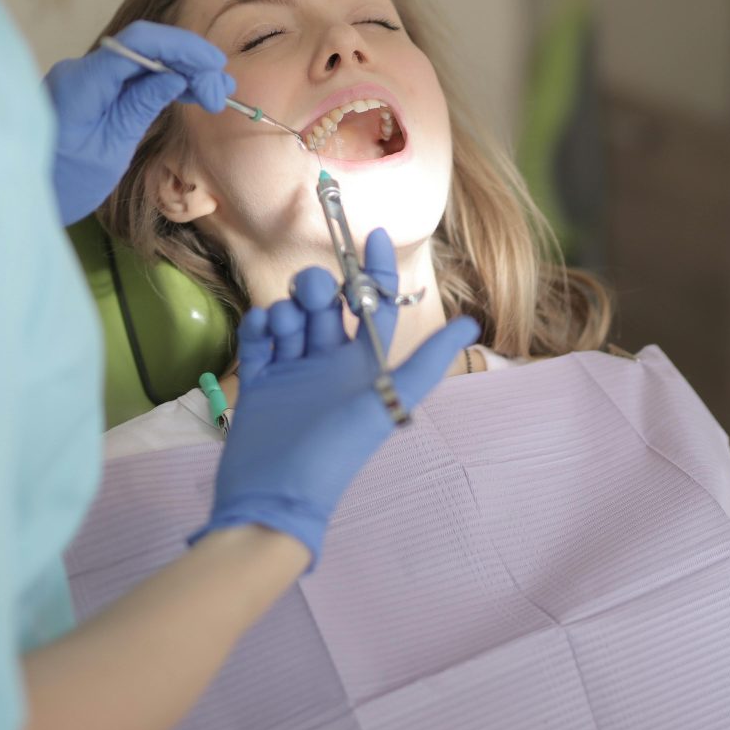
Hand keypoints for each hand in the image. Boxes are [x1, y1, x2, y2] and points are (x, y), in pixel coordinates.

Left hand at [44, 20, 234, 224]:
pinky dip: (159, 82)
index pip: (139, 42)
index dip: (182, 47)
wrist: (19, 197)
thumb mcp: (110, 151)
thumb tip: (175, 77)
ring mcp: (83, 79)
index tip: (214, 66)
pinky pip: (129, 76)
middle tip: (221, 91)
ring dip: (179, 73)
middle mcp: (81, 70)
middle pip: (143, 49)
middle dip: (188, 63)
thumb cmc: (62, 184)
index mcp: (82, 82)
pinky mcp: (88, 91)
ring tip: (215, 93)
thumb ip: (140, 108)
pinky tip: (187, 94)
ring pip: (140, 61)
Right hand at [195, 228, 479, 567]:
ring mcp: (291, 371)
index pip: (373, 305)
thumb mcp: (389, 401)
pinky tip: (263, 334)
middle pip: (326, 305)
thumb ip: (428, 362)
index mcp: (363, 365)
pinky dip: (259, 328)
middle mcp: (329, 364)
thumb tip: (473, 324)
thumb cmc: (338, 451)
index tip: (373, 234)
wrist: (276, 494)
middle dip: (319, 289)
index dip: (375, 269)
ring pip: (291, 317)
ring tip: (283, 329)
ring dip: (287, 310)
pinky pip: (258, 339)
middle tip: (313, 296)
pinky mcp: (256, 382)